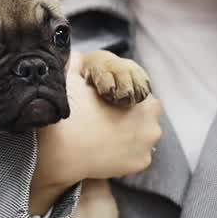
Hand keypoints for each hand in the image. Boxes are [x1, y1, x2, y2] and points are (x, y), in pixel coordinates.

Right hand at [30, 56, 162, 214]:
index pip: (141, 96)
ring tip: (105, 136)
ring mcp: (148, 148)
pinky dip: (124, 155)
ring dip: (128, 137)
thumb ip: (80, 62)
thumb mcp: (75, 76)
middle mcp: (153, 125)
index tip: (107, 103)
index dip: (123, 99)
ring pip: (141, 139)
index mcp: (146, 101)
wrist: (63, 149)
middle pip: (144, 119)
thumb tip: (76, 53)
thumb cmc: (71, 111)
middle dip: (129, 118)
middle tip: (105, 120)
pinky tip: (107, 150)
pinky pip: (135, 157)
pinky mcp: (140, 164)